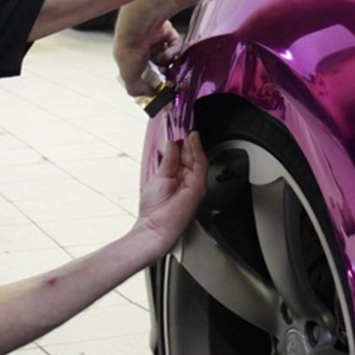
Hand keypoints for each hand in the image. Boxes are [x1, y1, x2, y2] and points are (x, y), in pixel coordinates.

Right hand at [116, 20, 181, 96]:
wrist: (139, 29)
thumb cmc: (129, 50)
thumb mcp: (129, 77)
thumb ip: (138, 89)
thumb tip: (150, 94)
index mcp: (132, 57)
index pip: (144, 71)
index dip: (152, 79)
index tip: (158, 87)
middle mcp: (144, 48)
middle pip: (160, 64)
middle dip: (163, 71)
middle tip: (166, 76)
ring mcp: (156, 39)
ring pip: (169, 55)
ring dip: (167, 61)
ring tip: (163, 61)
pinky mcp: (167, 32)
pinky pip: (175, 44)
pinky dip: (173, 50)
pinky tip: (166, 52)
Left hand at [132, 133, 207, 259]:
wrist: (155, 227)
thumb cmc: (154, 210)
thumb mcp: (159, 177)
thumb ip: (168, 160)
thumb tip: (172, 144)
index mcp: (178, 178)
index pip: (183, 157)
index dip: (181, 143)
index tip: (177, 130)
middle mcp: (188, 180)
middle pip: (191, 156)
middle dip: (187, 141)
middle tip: (184, 126)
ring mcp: (194, 184)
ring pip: (197, 158)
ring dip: (193, 143)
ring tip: (189, 131)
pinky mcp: (198, 186)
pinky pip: (200, 164)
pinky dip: (197, 151)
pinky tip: (193, 140)